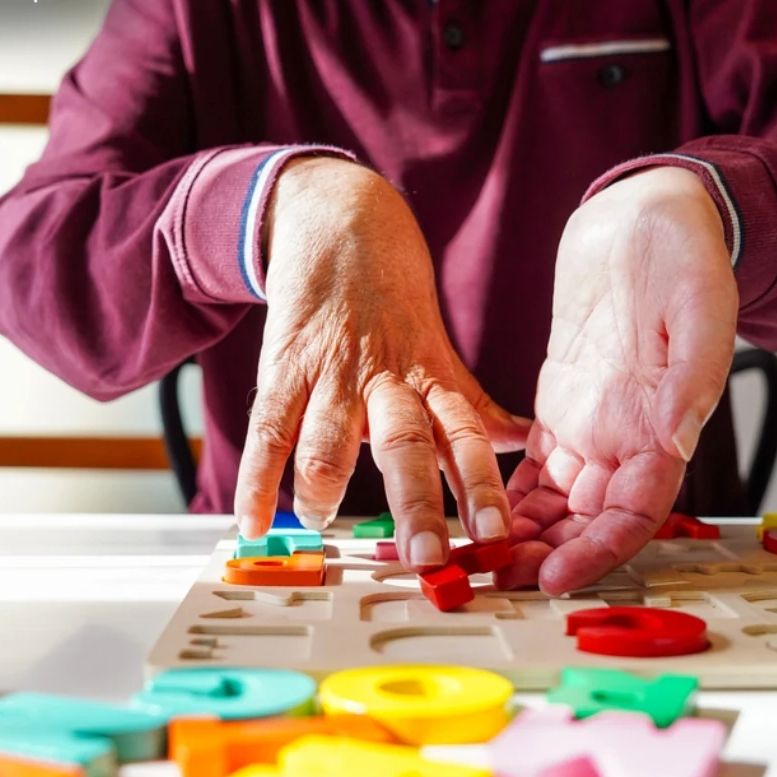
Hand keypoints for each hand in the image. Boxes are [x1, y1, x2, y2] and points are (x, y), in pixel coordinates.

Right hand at [233, 157, 529, 568]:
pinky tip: (251, 520)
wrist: (341, 221)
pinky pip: (268, 427)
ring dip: (323, 486)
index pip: (466, 437)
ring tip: (321, 522)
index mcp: (430, 379)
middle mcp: (387, 379)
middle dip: (416, 502)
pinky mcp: (283, 364)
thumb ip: (473, 404)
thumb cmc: (395, 300)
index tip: (497, 537)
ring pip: (328, 436)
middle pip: (405, 444)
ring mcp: (332, 371)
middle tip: (426, 555)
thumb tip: (525, 443)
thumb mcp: (439, 351)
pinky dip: (255, 477)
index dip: (482, 486)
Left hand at [497, 167, 738, 594]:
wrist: (641, 219)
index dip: (597, 551)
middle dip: (544, 555)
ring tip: (474, 556)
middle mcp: (625, 437)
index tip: (556, 574)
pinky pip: (531, 466)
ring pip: (555, 503)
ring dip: (519, 534)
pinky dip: (506, 493)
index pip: (635, 514)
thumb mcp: (699, 305)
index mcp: (662, 425)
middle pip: (586, 521)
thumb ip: (693, 376)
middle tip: (493, 578)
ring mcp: (590, 425)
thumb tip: (679, 440)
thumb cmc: (680, 254)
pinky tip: (472, 507)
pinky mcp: (560, 404)